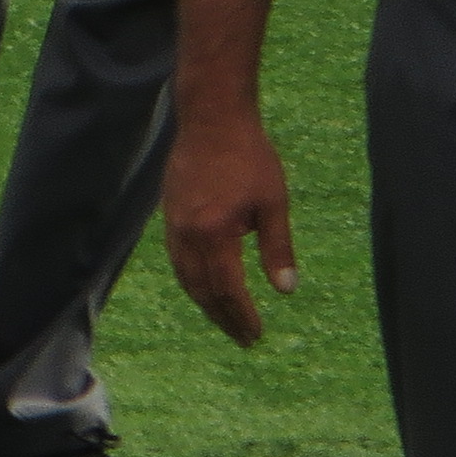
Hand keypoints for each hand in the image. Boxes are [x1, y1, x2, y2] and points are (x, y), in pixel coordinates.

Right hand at [164, 110, 299, 344]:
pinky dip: (191, 281)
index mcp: (216, 234)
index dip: (242, 316)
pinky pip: (177, 260)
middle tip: (244, 339)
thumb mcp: (273, 201)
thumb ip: (278, 248)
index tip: (256, 334)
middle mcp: (189, 235)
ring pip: (186, 278)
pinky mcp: (169, 213)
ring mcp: (174, 225)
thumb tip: (286, 290)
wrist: (211, 117)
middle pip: (203, 292)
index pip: (228, 290)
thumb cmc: (248, 155)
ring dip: (205, 304)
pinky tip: (204, 285)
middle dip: (223, 319)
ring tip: (224, 319)